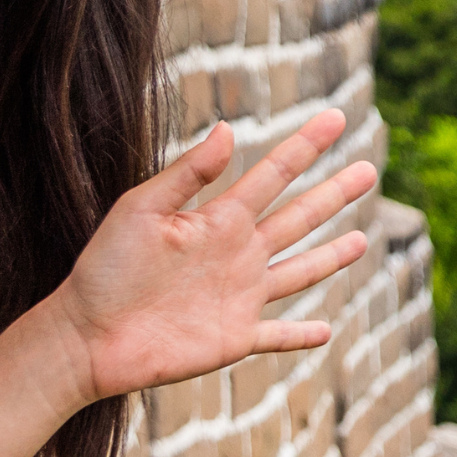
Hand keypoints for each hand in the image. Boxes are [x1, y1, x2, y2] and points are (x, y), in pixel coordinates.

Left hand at [53, 106, 377, 405]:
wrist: (86, 336)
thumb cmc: (105, 268)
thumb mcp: (141, 209)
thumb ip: (187, 174)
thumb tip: (226, 128)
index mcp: (218, 219)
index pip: (274, 174)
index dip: (306, 146)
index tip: (335, 118)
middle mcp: (237, 253)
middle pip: (299, 217)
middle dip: (334, 193)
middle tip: (370, 168)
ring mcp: (240, 297)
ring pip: (299, 271)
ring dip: (331, 256)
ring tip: (362, 239)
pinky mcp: (235, 338)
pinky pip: (278, 334)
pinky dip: (301, 335)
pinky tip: (325, 330)